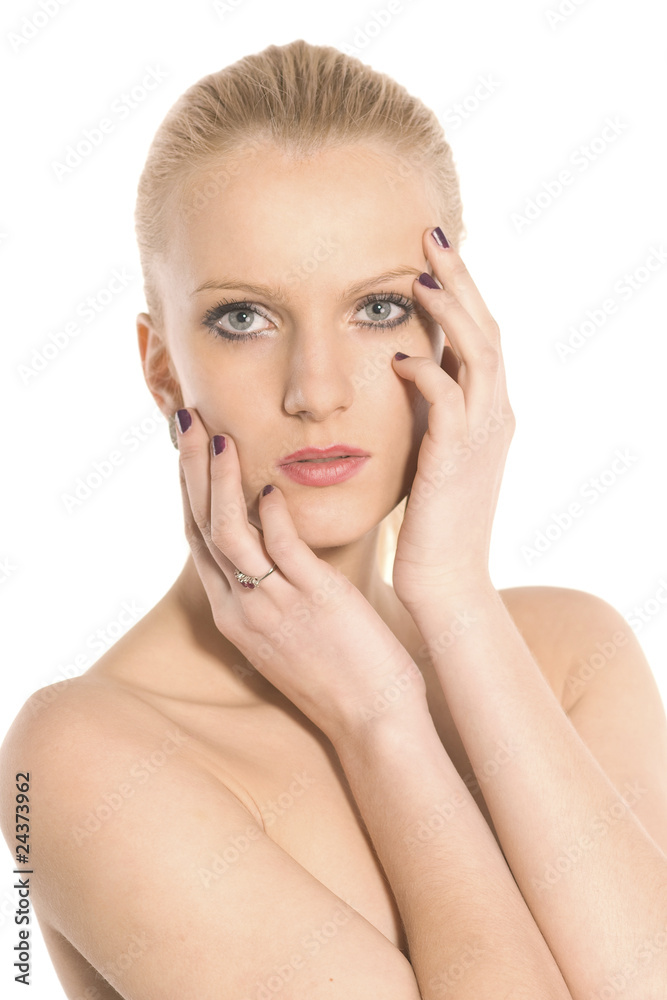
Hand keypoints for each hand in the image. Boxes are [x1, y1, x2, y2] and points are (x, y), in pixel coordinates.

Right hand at [175, 408, 427, 746]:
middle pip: (202, 527)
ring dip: (222, 482)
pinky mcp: (313, 600)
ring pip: (229, 533)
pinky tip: (268, 489)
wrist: (371, 724)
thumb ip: (277, 589)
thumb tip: (280, 544)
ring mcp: (273, 605)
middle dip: (193, 471)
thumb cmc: (340, 676)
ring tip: (220, 437)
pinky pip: (281, 551)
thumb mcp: (291, 632)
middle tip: (188, 423)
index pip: (199, 541)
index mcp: (235, 614)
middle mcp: (242, 608)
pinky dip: (271, 517)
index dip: (191, 491)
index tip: (191, 450)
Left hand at [391, 228, 514, 610]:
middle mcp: (495, 416)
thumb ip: (431, 411)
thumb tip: (408, 370)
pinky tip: (398, 357)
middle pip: (486, 329)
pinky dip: (427, 374)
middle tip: (432, 237)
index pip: (481, 335)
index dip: (462, 291)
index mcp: (489, 412)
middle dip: (461, 281)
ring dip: (450, 313)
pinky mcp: (456, 461)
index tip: (432, 254)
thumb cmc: (431, 521)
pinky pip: (448, 403)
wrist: (446, 579)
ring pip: (479, 356)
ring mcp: (482, 437)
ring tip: (418, 278)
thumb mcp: (435, 453)